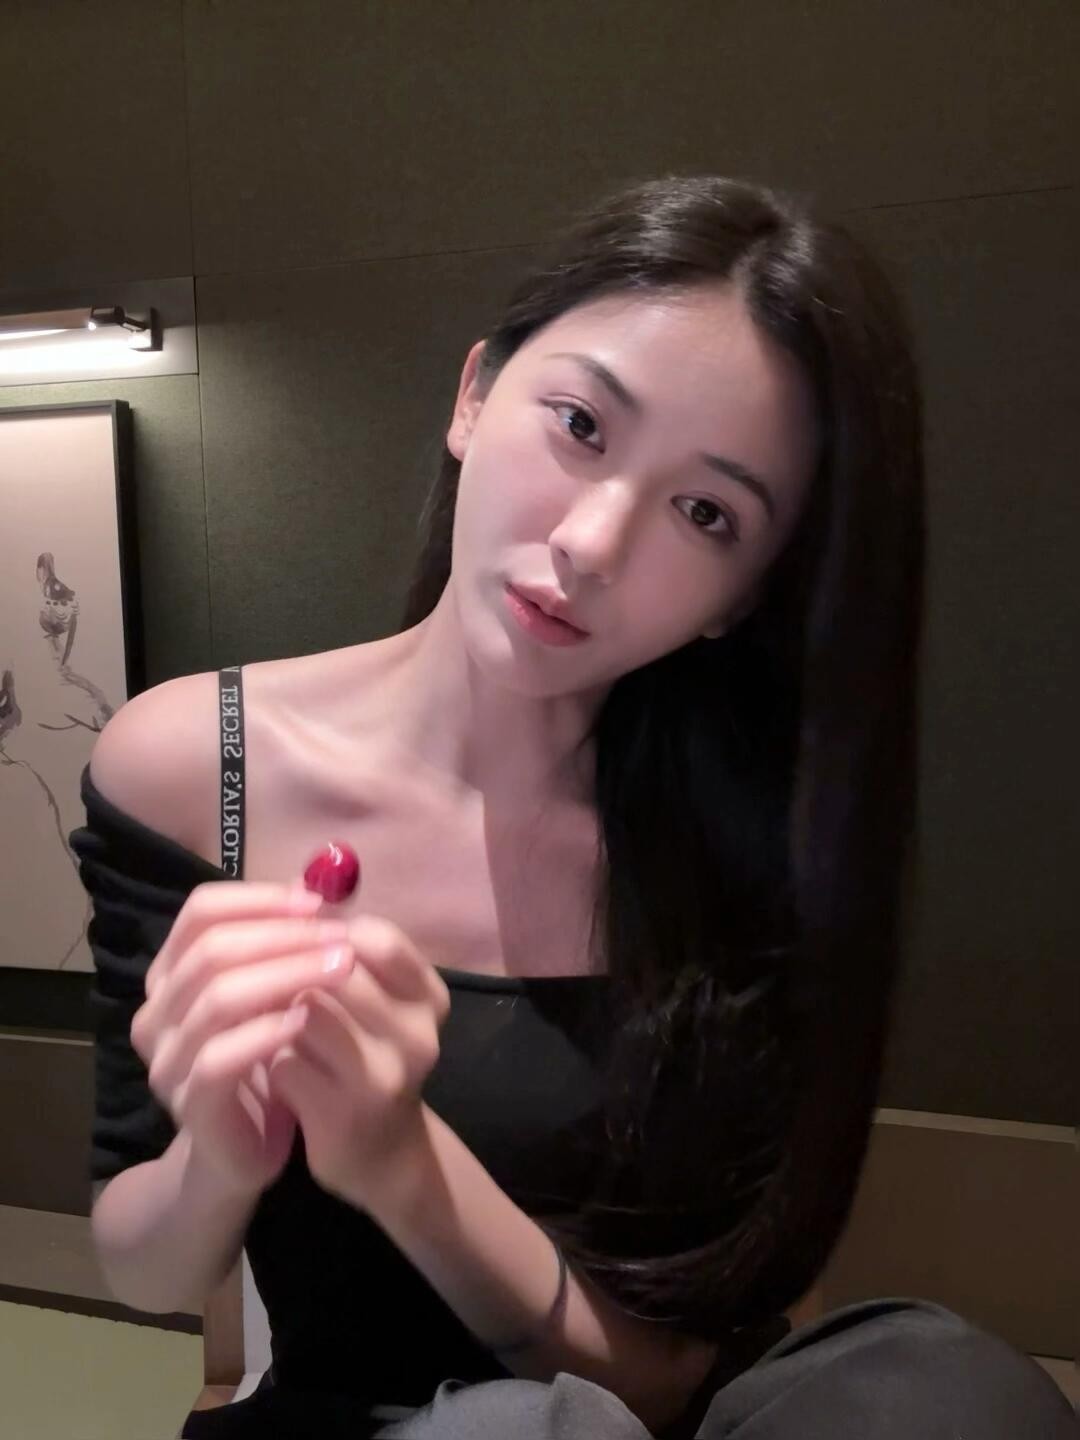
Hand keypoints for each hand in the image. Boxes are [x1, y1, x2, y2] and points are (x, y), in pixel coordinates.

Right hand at [130, 880, 357, 1195]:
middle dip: (284, 936)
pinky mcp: (189, 1103)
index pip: (201, 913)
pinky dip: (267, 1032)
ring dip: (286, 974)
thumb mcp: (273, 993)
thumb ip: (282, 944)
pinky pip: (221, 1057)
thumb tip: (313, 888)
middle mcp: (157, 1011)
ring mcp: (166, 1059)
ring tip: (342, 967)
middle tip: (341, 935)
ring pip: (218, 997)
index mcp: (171, 974)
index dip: (259, 899)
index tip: (318, 904)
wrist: (244, 1150)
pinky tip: (308, 1019)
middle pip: (212, 950)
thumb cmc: (264, 1060)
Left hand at [266, 914, 450, 1210]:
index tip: (291, 938)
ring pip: (306, 1014)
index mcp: (429, 996)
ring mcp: (384, 1079)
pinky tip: (260, 1060)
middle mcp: (418, 1036)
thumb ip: (345, 949)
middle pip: (337, 973)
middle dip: (288, 969)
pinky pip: (285, 1063)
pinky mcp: (344, 1117)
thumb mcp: (374, 999)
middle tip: (252, 969)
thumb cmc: (365, 1057)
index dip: (325, 932)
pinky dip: (265, 1056)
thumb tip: (299, 881)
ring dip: (272, 1010)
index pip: (376, 939)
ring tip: (250, 1009)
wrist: (380, 1154)